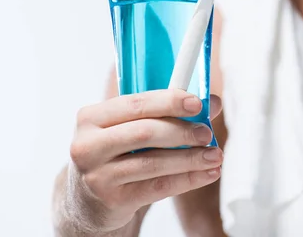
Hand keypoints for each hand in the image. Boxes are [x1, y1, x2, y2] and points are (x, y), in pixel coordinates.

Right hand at [65, 90, 222, 233]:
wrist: (89, 201)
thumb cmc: (117, 153)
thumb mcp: (131, 128)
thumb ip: (167, 112)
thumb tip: (212, 102)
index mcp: (91, 117)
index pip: (136, 104)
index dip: (170, 101)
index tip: (198, 103)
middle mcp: (87, 145)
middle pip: (145, 132)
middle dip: (182, 131)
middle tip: (208, 133)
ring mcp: (96, 175)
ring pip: (153, 162)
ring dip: (190, 158)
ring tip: (214, 155)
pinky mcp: (111, 200)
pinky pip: (158, 187)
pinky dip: (188, 179)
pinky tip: (207, 174)